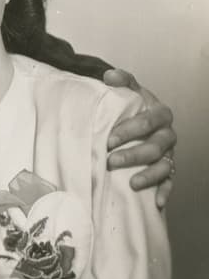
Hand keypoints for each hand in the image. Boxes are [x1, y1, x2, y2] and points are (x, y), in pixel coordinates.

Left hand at [102, 67, 175, 207]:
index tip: (108, 139)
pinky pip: (170, 182)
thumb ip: (121, 80)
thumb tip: (109, 76)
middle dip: (133, 154)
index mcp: (160, 114)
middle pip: (154, 146)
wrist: (141, 119)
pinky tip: (156, 202)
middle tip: (110, 160)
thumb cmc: (133, 107)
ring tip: (131, 182)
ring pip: (163, 166)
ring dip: (148, 175)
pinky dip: (164, 192)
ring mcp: (169, 153)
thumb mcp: (129, 91)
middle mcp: (167, 135)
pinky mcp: (169, 169)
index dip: (129, 130)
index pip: (147, 122)